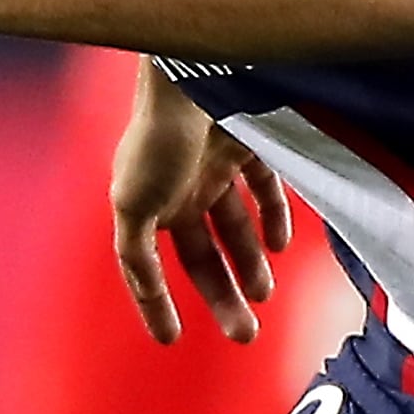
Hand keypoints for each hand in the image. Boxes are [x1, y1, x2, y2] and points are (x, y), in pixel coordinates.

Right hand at [107, 68, 289, 346]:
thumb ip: (135, 253)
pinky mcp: (250, 144)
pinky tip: (281, 246)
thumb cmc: (156, 138)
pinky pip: (266, 191)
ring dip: (251, 265)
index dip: (157, 303)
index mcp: (147, 204)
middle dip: (222, 296)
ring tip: (265, 296)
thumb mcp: (132, 204)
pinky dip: (274, 219)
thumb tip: (144, 291)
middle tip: (245, 335)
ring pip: (236, 229)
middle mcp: (179, 188)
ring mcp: (215, 166)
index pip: (150, 266)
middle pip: (202, 255)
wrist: (192, 73)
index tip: (171, 339)